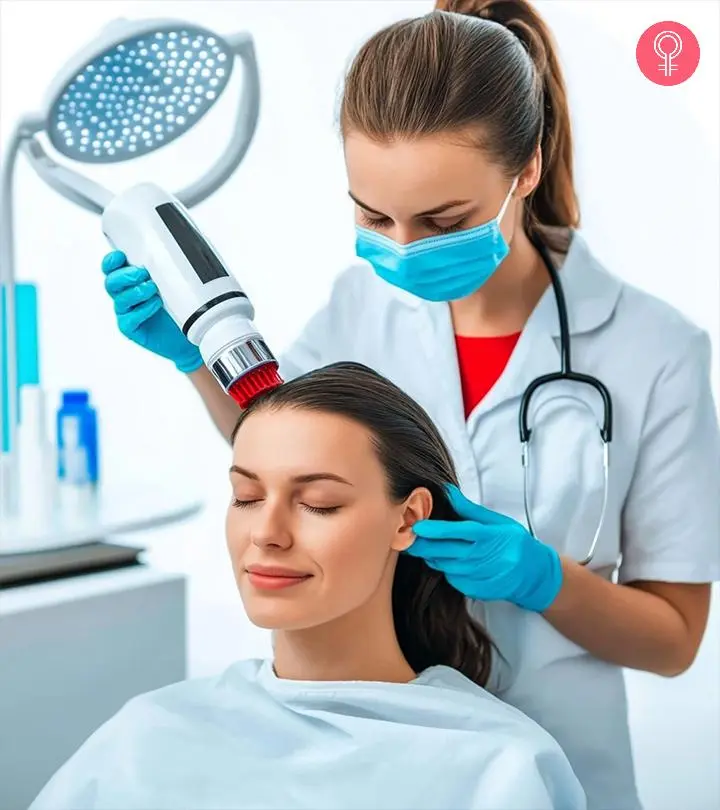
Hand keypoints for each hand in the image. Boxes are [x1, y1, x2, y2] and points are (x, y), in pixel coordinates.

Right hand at [101, 250, 202, 372]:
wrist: (192, 330)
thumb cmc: (182, 303)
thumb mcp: (175, 281)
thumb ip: (165, 267)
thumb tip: (168, 249)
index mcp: (130, 279)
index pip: (111, 267)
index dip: (112, 261)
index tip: (121, 255)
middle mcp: (125, 294)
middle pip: (111, 281)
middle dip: (125, 275)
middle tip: (143, 273)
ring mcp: (126, 312)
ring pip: (120, 299)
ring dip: (136, 291)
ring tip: (153, 289)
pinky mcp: (130, 328)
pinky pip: (129, 318)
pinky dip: (142, 310)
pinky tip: (156, 304)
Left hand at [405, 484, 562, 611]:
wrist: (534, 575)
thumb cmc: (515, 542)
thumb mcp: (498, 522)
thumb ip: (470, 510)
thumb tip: (447, 490)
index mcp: (491, 537)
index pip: (461, 532)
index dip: (437, 530)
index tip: (418, 527)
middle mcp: (486, 558)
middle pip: (449, 552)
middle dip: (425, 546)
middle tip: (408, 538)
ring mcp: (483, 577)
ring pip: (448, 567)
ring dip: (434, 557)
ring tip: (425, 548)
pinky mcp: (478, 591)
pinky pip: (454, 580)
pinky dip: (448, 570)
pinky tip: (448, 562)